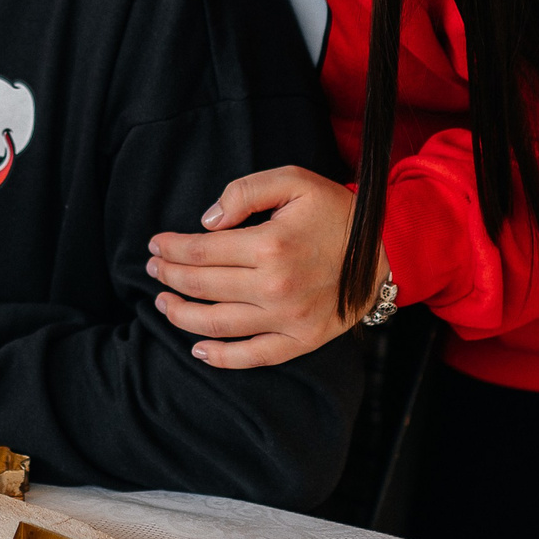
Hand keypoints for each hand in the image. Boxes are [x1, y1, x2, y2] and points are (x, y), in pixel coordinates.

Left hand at [146, 167, 378, 369]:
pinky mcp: (301, 341)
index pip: (201, 251)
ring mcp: (288, 319)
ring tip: (162, 303)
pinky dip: (221, 357)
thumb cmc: (335, 212)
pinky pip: (253, 357)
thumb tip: (206, 222)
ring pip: (218, 324)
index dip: (171, 249)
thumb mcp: (294, 181)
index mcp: (270, 245)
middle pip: (202, 287)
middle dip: (168, 277)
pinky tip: (198, 349)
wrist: (385, 250)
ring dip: (181, 315)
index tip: (155, 245)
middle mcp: (275, 287)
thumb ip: (244, 192)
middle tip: (152, 269)